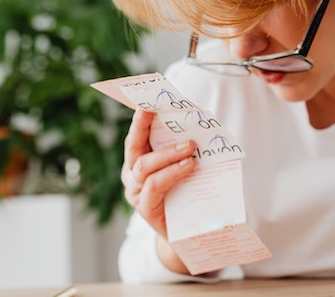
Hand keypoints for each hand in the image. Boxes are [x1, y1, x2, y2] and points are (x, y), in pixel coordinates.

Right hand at [122, 109, 196, 261]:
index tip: (147, 101)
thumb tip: (202, 122)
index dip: (140, 118)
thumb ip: (186, 149)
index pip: (136, 135)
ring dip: (168, 154)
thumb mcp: (185, 166)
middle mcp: (132, 174)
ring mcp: (136, 192)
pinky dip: (172, 173)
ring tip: (190, 149)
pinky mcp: (145, 208)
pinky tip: (188, 167)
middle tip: (164, 112)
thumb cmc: (186, 193)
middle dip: (146, 128)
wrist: (188, 232)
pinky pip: (154, 187)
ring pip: (145, 166)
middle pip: (134, 147)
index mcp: (138, 159)